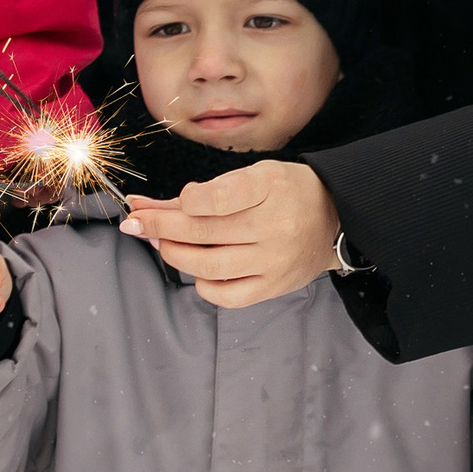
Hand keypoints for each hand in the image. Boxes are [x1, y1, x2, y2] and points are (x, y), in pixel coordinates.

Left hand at [119, 161, 341, 308]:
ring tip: (162, 245)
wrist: (336, 219)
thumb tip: (142, 206)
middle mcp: (273, 225)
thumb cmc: (285, 193)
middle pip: (204, 232)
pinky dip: (203, 285)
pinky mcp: (273, 286)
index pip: (219, 197)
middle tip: (136, 223)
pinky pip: (228, 295)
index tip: (176, 200)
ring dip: (174, 255)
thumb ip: (201, 192)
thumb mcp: (252, 176)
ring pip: (209, 265)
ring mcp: (273, 260)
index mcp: (269, 187)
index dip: (186, 201)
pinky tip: (197, 271)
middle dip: (159, 227)